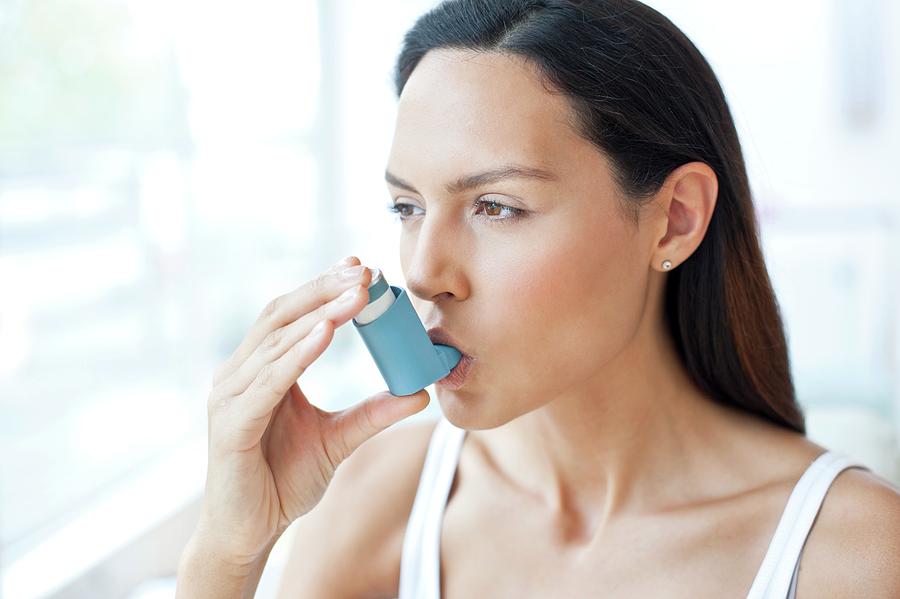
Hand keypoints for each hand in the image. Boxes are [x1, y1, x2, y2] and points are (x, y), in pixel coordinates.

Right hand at [191, 256, 430, 569]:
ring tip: (357, 296)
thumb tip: (420, 392)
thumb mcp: (339, 439)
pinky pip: (268, 382)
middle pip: (281, 315)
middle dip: (324, 290)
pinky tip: (326, 334)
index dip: (324, 288)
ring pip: (276, 341)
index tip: (363, 268)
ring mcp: (230, 397)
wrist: (251, 532)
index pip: (292, 315)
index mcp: (260, 370)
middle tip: (365, 271)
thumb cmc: (283, 482)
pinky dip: (297, 354)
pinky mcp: (230, 424)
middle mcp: (239, 375)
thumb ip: (374, 413)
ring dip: (319, 314)